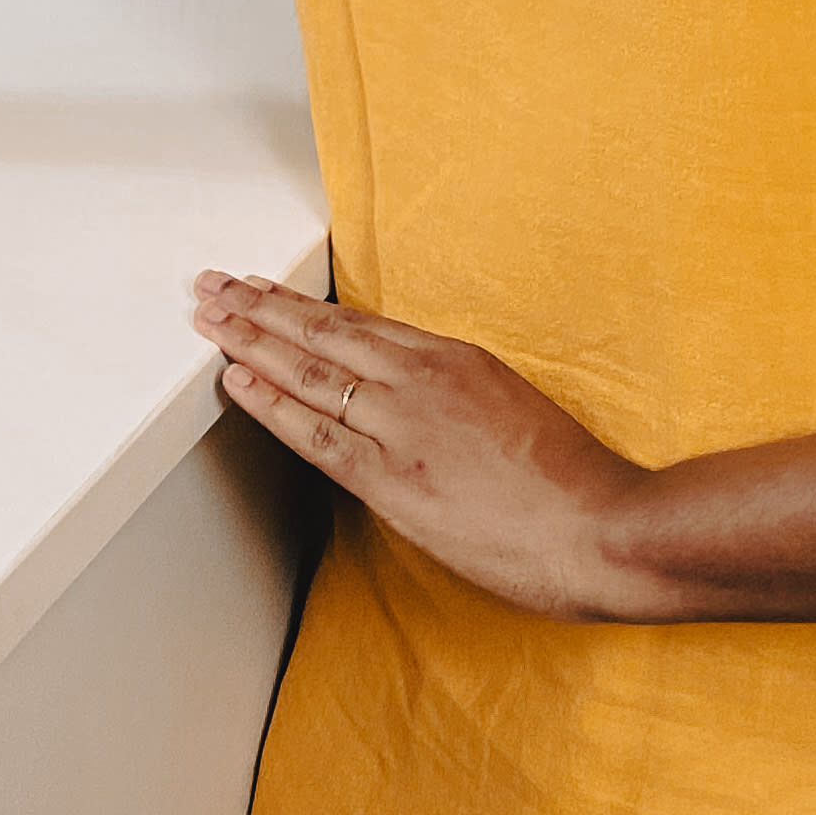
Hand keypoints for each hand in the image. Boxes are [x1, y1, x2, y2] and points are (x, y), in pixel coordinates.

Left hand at [186, 273, 815, 626]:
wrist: (609, 529)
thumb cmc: (576, 484)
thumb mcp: (513, 411)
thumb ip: (459, 401)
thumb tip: (418, 407)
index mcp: (454, 360)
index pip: (357, 325)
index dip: (301, 307)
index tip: (262, 290)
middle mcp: (422, 381)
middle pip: (322, 334)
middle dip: (259, 308)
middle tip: (211, 285)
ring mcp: (404, 426)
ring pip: (308, 370)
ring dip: (250, 340)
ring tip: (206, 316)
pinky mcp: (395, 477)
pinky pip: (316, 431)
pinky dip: (271, 400)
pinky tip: (236, 378)